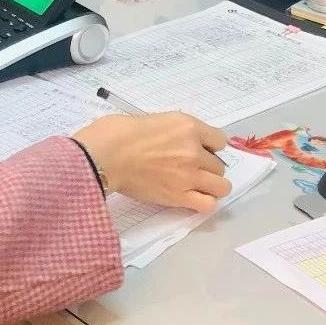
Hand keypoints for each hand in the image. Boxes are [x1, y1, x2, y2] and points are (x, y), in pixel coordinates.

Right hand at [73, 112, 230, 212]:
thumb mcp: (153, 119)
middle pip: (219, 165)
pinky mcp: (179, 197)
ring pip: (222, 186)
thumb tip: (175, 142)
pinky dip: (204, 203)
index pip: (220, 140)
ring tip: (195, 186)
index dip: (209, 146)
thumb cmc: (117, 132)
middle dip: (206, 167)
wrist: (103, 155)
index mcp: (188, 126)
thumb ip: (173, 131)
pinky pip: (208, 205)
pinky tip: (191, 198)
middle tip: (187, 168)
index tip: (196, 149)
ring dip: (211, 186)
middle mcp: (194, 151)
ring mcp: (189, 175)